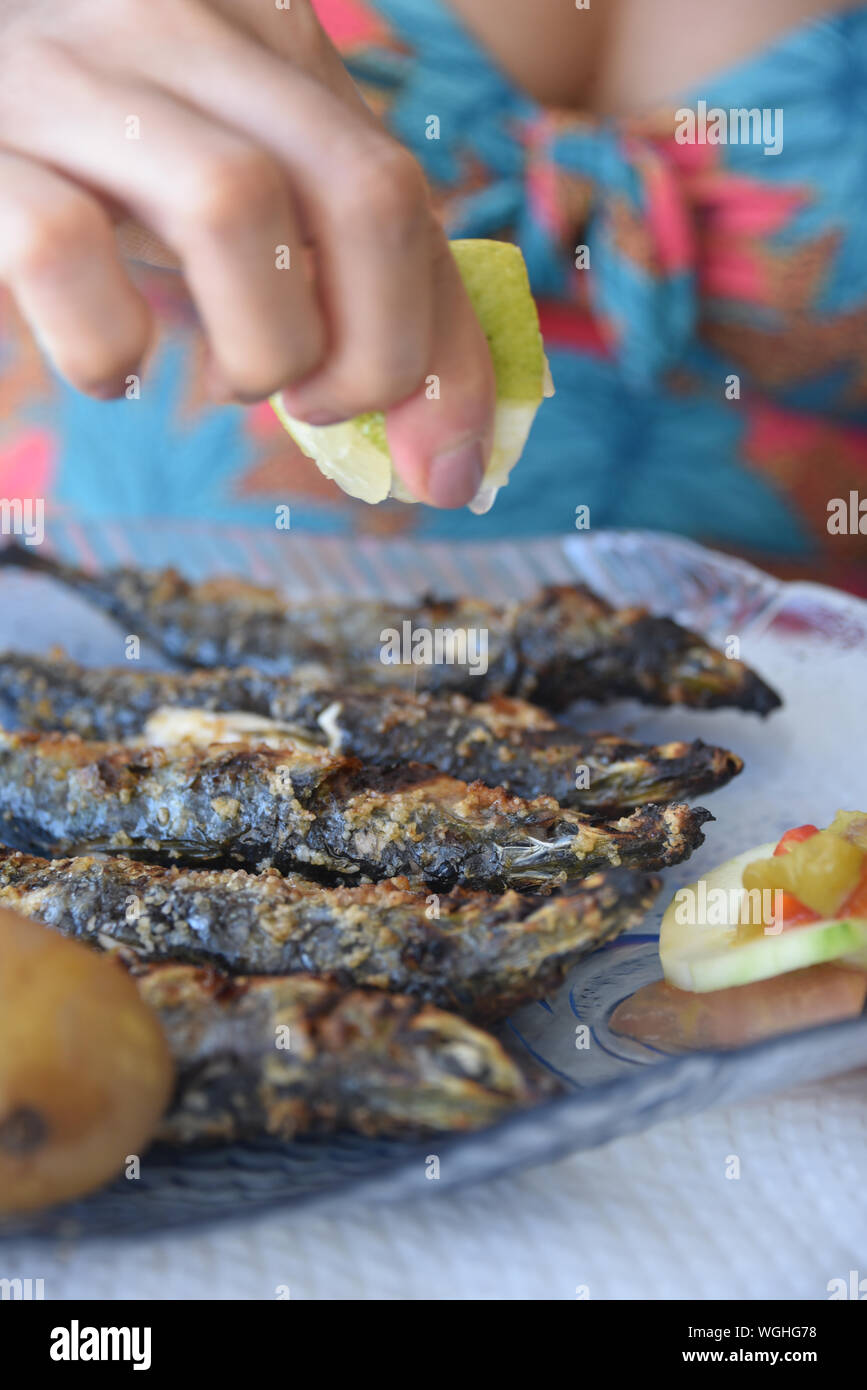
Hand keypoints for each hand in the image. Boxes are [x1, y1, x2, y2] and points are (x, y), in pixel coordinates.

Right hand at [0, 0, 494, 506]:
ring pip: (234, 205)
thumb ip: (350, 296)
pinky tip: (108, 366)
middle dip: (379, 353)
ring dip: (261, 349)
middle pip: (365, 189)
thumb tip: (448, 464)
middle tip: (322, 406)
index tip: (442, 470)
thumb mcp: (242, 209)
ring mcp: (71, 72)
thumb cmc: (101, 181)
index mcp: (268, 34)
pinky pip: (64, 248)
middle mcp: (180, 24)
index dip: (448, 358)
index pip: (406, 197)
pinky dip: (106, 347)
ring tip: (227, 380)